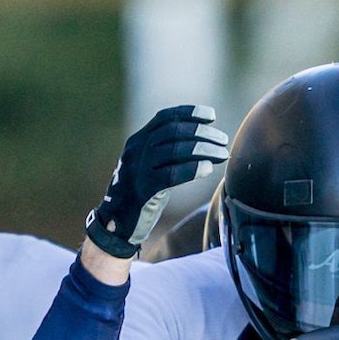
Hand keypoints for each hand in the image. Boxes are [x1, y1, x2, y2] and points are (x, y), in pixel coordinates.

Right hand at [84, 105, 228, 258]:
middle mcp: (136, 151)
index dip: (189, 114)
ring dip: (203, 149)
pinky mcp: (142, 190)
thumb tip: (203, 143)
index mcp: (137, 141)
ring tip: (222, 154)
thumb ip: (166, 154)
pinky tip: (208, 168)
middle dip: (202, 133)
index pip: (164, 118)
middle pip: (173, 132)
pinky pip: (170, 175)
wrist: (115, 225)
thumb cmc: (140, 197)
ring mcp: (137, 169)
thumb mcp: (149, 169)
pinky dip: (192, 169)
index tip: (211, 116)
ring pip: (174, 150)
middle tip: (222, 140)